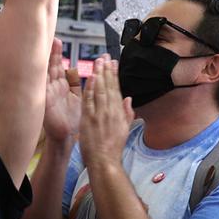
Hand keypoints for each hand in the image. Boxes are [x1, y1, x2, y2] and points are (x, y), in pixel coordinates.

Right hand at [44, 38, 81, 143]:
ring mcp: (47, 93)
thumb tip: (74, 68)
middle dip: (51, 52)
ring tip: (44, 47)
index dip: (57, 53)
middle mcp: (52, 87)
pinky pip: (41, 85)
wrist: (66, 137)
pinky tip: (38, 65)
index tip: (57, 40)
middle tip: (50, 38)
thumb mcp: (76, 97)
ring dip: (45, 61)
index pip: (58, 65)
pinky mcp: (44, 100)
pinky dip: (40, 76)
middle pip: (50, 65)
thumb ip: (75, 83)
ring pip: (45, 73)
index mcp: (61, 86)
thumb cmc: (71, 120)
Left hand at [79, 57, 132, 171]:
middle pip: (108, 86)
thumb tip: (129, 99)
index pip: (117, 89)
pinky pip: (89, 100)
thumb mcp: (125, 129)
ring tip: (98, 61)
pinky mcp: (89, 119)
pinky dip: (91, 88)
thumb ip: (127, 113)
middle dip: (106, 70)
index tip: (113, 63)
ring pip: (100, 90)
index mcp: (119, 112)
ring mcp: (99, 115)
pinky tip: (91, 77)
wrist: (105, 161)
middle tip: (105, 56)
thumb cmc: (113, 148)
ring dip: (99, 74)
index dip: (114, 75)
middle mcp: (110, 111)